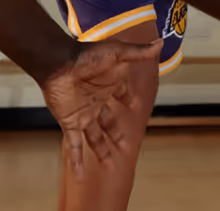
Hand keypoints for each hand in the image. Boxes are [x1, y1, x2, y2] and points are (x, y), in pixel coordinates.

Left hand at [38, 37, 161, 177]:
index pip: (123, 97)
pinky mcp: (71, 123)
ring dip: (103, 152)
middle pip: (110, 123)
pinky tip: (80, 176)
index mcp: (109, 86)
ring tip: (111, 167)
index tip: (136, 107)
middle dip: (119, 135)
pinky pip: (75, 146)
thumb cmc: (87, 55)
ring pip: (96, 138)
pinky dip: (77, 161)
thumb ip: (138, 52)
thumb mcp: (117, 53)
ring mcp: (84, 115)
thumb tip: (160, 43)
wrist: (59, 63)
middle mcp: (97, 103)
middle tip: (128, 147)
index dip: (130, 101)